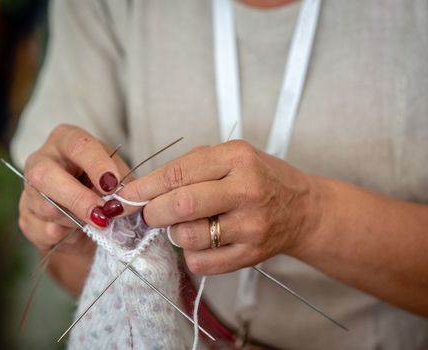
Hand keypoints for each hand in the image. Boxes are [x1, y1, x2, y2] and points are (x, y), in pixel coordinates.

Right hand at [19, 124, 130, 254]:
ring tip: (96, 222)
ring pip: (46, 208)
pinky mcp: (27, 218)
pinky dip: (68, 235)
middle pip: (45, 175)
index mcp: (66, 140)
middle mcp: (41, 160)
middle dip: (78, 198)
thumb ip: (119, 185)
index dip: (96, 164)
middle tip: (102, 213)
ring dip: (77, 220)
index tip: (113, 183)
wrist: (89, 216)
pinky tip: (79, 231)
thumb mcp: (118, 177)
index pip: (77, 145)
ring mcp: (29, 190)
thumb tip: (116, 201)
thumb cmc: (104, 186)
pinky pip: (45, 231)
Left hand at [119, 140, 322, 274]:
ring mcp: (251, 225)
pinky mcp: (251, 254)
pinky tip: (203, 242)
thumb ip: (190, 167)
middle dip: (153, 212)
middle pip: (180, 205)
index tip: (124, 196)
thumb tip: (143, 188)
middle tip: (149, 214)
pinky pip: (201, 262)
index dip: (144, 187)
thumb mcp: (232, 157)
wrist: (302, 209)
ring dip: (175, 233)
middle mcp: (246, 190)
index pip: (178, 173)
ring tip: (185, 224)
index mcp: (237, 158)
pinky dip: (191, 254)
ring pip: (188, 236)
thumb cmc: (260, 178)